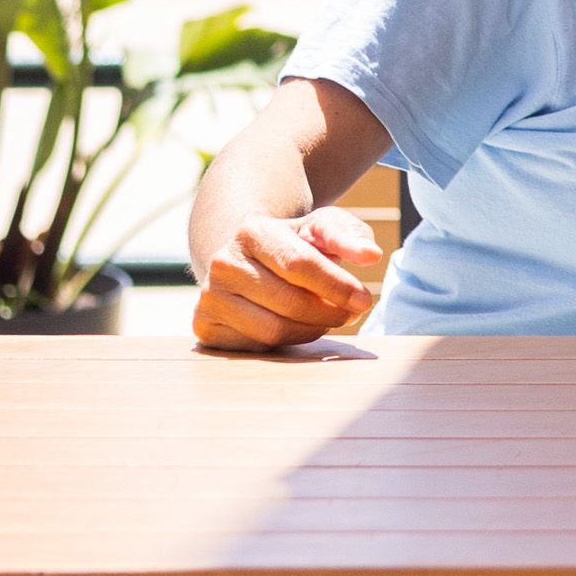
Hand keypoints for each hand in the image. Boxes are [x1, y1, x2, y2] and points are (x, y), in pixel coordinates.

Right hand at [191, 206, 387, 350]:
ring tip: (328, 319)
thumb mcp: (321, 228)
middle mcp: (223, 263)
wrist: (245, 258)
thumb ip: (349, 236)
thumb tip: (371, 254)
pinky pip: (256, 348)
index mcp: (252, 231)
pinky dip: (286, 343)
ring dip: (312, 330)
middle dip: (330, 312)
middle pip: (289, 302)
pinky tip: (296, 327)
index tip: (364, 299)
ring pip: (273, 331)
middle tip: (352, 313)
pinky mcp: (204, 327)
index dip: (337, 285)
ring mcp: (209, 297)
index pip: (300, 264)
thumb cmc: (293, 244)